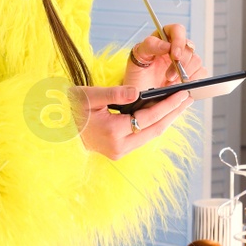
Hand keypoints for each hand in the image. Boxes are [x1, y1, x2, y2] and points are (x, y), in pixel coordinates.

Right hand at [71, 84, 193, 160]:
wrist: (56, 130)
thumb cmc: (70, 110)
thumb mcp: (89, 96)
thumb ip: (114, 94)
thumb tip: (138, 92)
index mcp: (111, 132)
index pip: (147, 117)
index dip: (167, 105)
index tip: (182, 93)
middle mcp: (118, 147)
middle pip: (155, 129)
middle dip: (173, 113)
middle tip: (189, 98)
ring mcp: (119, 152)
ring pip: (151, 135)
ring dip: (167, 119)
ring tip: (181, 104)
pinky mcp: (119, 152)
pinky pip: (143, 137)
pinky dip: (155, 124)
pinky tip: (164, 113)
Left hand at [120, 22, 207, 91]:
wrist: (141, 93)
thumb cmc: (137, 72)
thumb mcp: (137, 57)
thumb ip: (150, 46)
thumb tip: (167, 45)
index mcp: (163, 38)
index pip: (177, 30)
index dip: (179, 41)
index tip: (175, 56)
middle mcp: (176, 47)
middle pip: (189, 48)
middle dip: (180, 63)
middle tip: (168, 76)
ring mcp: (185, 61)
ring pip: (196, 60)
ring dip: (185, 73)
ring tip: (170, 83)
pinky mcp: (192, 73)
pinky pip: (201, 73)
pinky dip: (193, 80)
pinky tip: (180, 86)